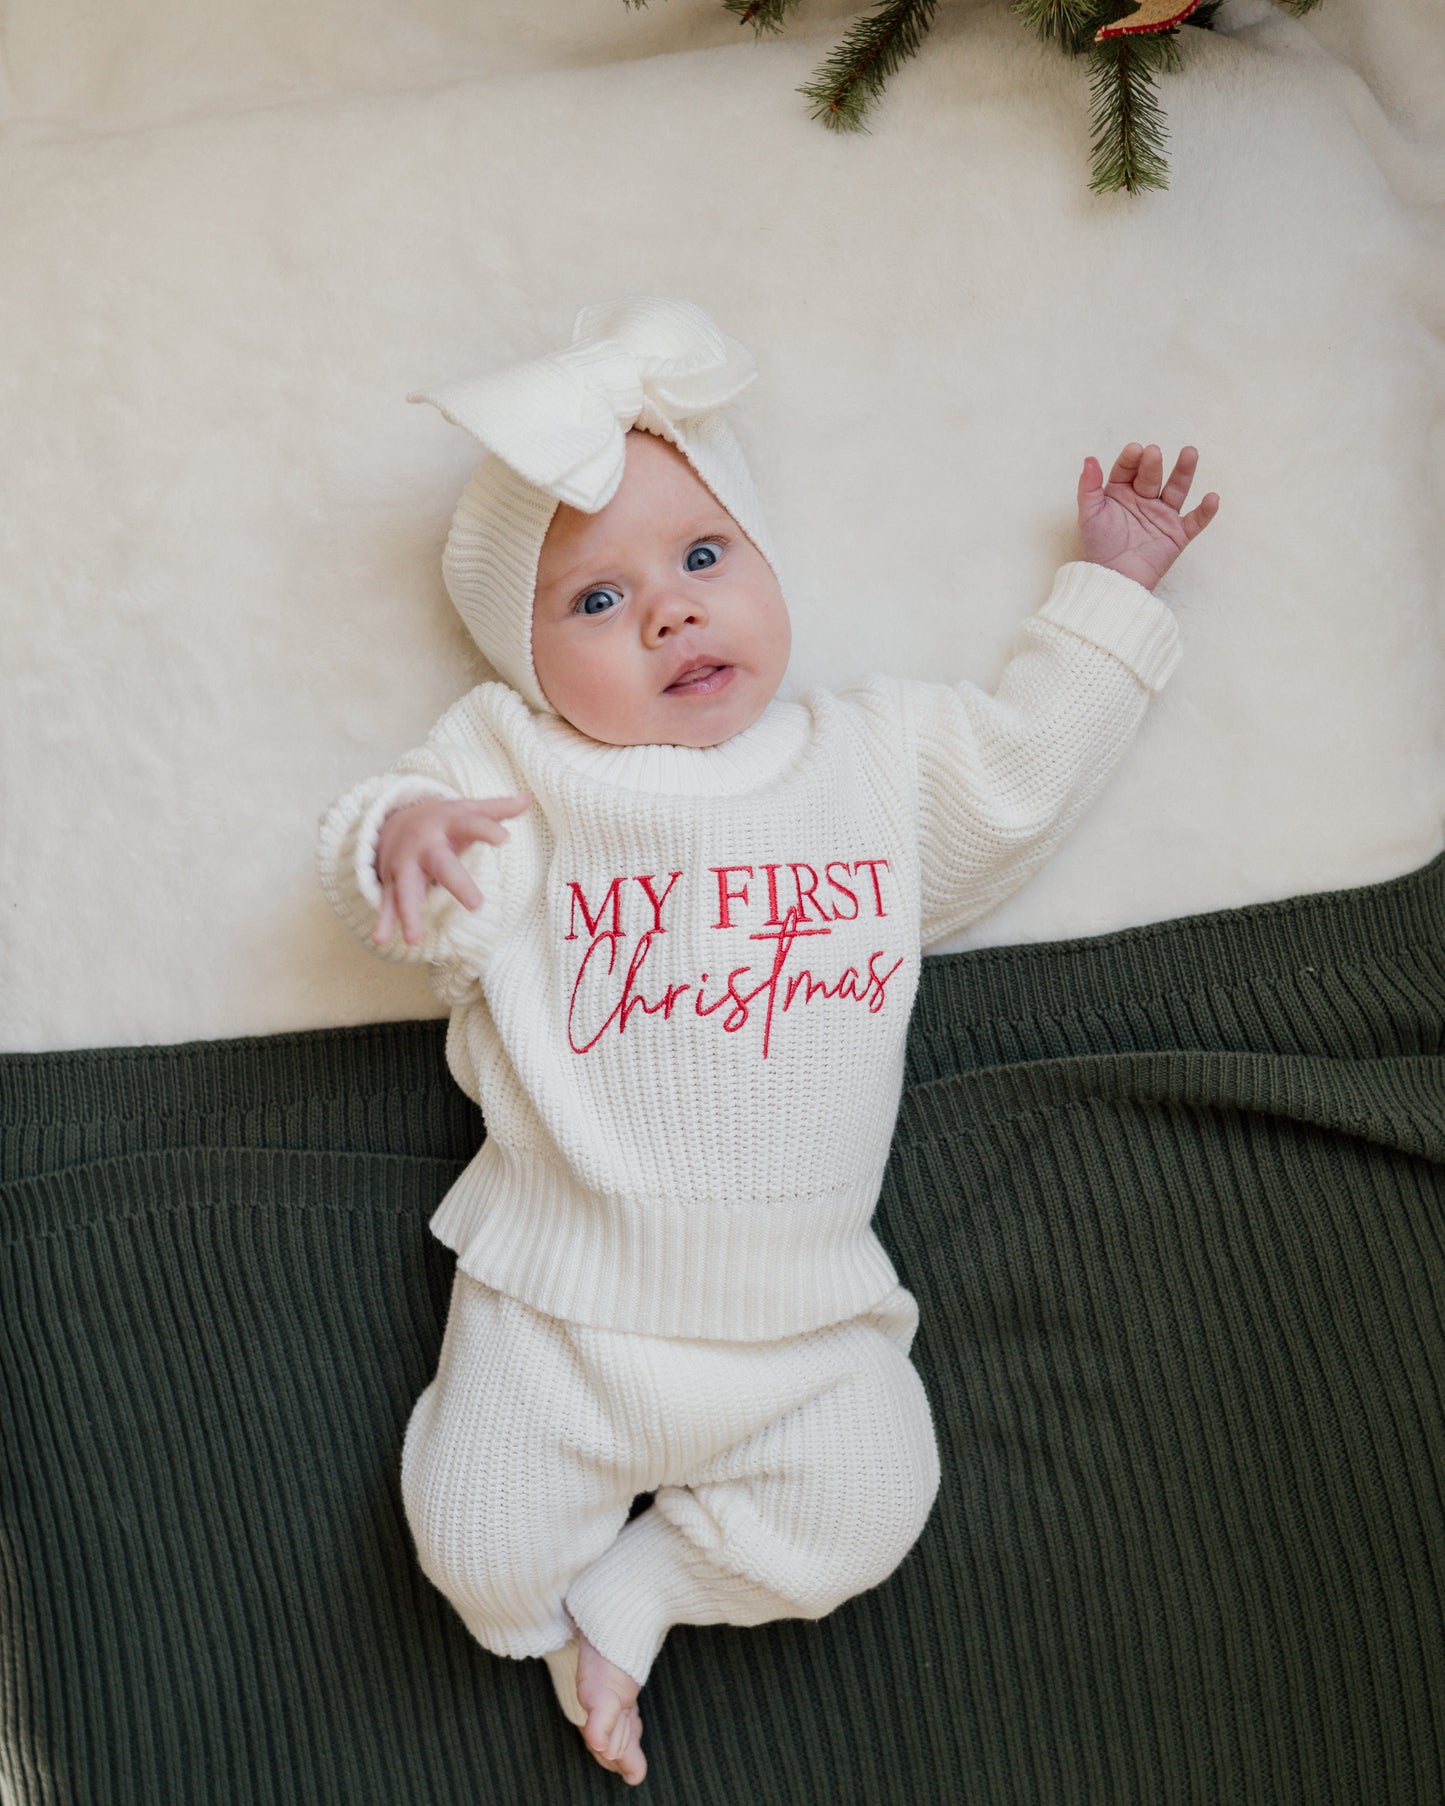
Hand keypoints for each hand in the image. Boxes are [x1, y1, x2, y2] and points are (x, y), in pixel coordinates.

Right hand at [372, 794, 529, 946]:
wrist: (394, 820)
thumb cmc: (443, 821)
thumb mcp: (467, 811)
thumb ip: (496, 810)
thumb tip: (527, 799)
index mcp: (448, 825)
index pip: (471, 825)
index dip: (487, 830)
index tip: (504, 838)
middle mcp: (425, 846)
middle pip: (441, 865)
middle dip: (457, 884)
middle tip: (477, 905)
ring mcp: (405, 865)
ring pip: (407, 890)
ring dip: (410, 913)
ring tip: (414, 939)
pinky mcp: (392, 882)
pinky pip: (387, 903)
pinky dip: (383, 921)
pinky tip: (381, 939)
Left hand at [1077, 443, 1218, 591]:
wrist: (1111, 581)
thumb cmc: (1098, 548)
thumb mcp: (1089, 515)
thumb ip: (1088, 487)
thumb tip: (1089, 459)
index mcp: (1121, 492)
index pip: (1127, 469)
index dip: (1131, 459)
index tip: (1135, 450)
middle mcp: (1144, 499)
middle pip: (1151, 476)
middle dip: (1152, 465)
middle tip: (1153, 453)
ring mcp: (1162, 515)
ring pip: (1176, 490)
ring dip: (1184, 472)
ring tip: (1190, 453)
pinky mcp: (1177, 534)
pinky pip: (1195, 521)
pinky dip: (1205, 511)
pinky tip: (1212, 498)